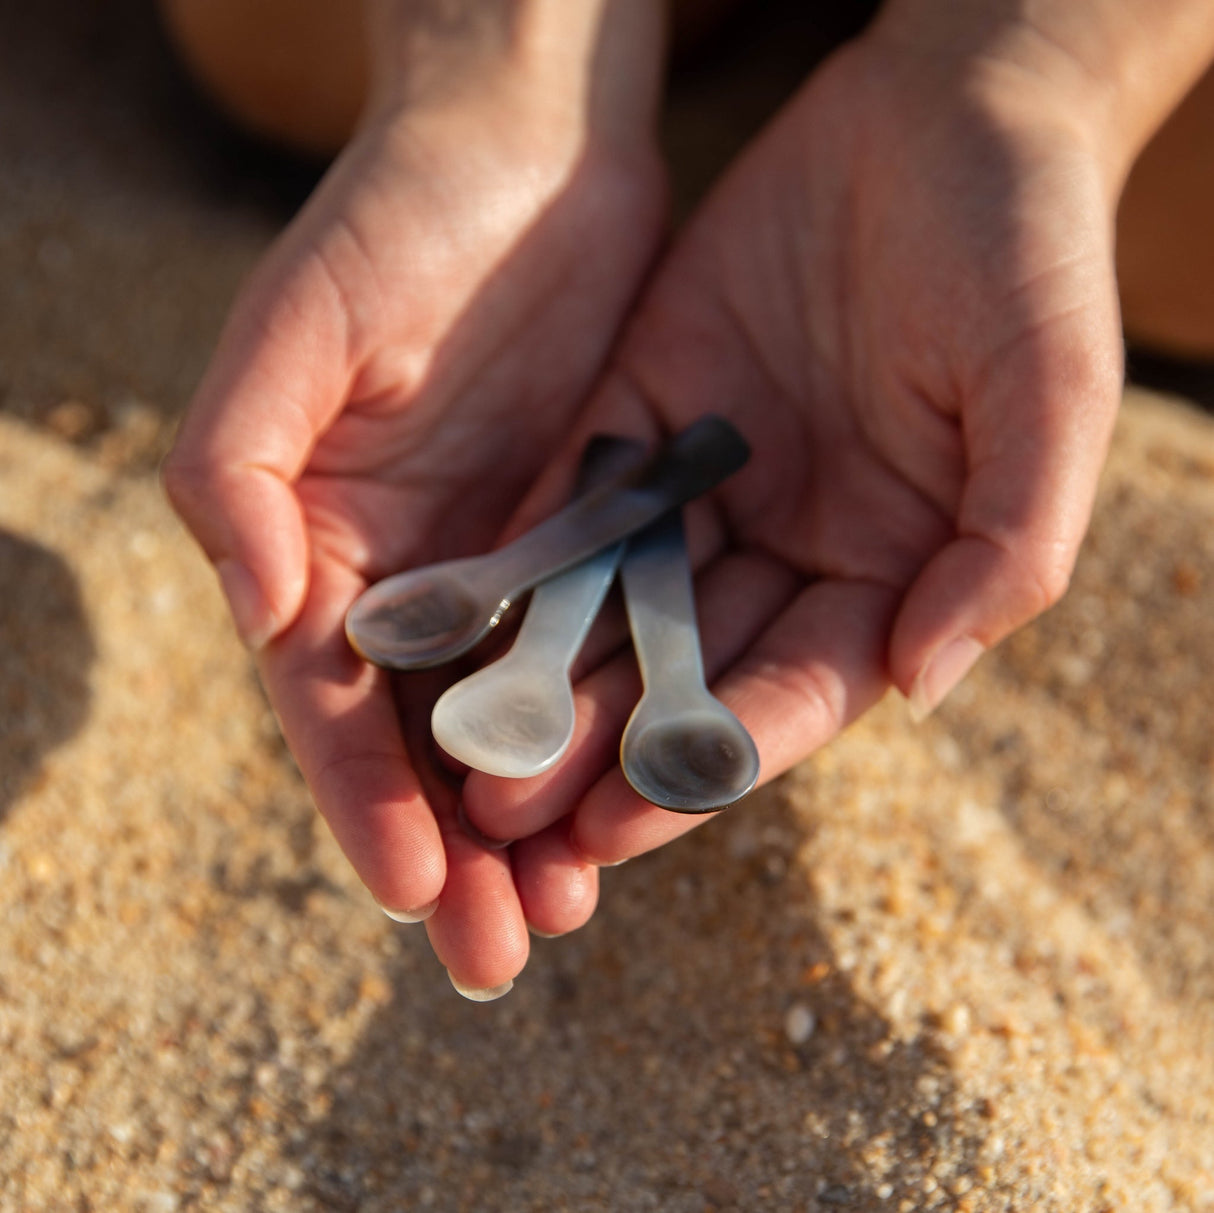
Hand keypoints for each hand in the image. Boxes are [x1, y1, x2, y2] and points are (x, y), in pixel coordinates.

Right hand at [164, 2, 667, 994]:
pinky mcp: (599, 532)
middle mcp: (415, 574)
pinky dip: (616, 724)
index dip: (365, 798)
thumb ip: (241, 469)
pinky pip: (608, 646)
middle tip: (498, 957)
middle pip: (427, 740)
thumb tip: (259, 614)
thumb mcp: (297, 334)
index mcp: (325, 545)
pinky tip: (642, 790)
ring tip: (569, 913)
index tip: (413, 891)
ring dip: (541, 817)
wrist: (529, 150)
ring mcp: (510, 561)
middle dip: (458, 851)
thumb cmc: (396, 224)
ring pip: (523, 717)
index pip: (333, 703)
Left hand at [462, 16, 1128, 898]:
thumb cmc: (1027, 251)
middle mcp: (790, 547)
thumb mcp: (1049, 395)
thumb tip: (926, 681)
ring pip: (612, 602)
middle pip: (681, 669)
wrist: (948, 113)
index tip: (620, 827)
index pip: (788, 693)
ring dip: (540, 674)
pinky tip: (452, 614)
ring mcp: (709, 487)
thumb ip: (1005, 544)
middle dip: (596, 746)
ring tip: (461, 748)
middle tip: (506, 815)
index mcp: (888, 570)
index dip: (707, 762)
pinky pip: (574, 498)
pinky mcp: (642, 416)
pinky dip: (520, 558)